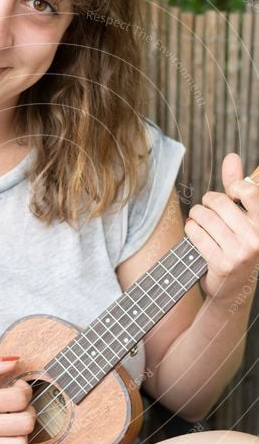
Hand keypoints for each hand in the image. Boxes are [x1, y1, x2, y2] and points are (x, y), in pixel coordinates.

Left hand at [184, 153, 258, 304]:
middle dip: (208, 202)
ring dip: (196, 215)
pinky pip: (195, 233)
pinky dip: (191, 229)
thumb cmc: (237, 242)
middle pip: (219, 202)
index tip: (231, 195)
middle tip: (208, 209)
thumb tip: (231, 157)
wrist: (232, 286)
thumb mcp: (242, 215)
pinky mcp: (222, 263)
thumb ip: (238, 186)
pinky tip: (194, 232)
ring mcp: (240, 252)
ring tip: (199, 220)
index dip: (233, 188)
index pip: (248, 191)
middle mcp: (257, 238)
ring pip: (204, 216)